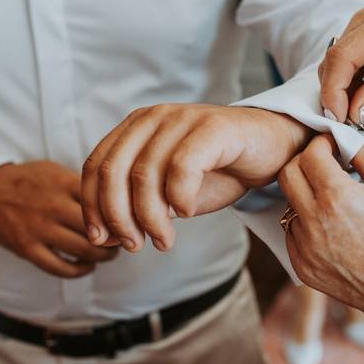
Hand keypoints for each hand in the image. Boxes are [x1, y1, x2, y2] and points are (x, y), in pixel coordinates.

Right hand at [0, 161, 118, 276]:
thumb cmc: (31, 181)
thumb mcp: (57, 171)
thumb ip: (84, 185)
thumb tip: (121, 200)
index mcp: (64, 183)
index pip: (104, 200)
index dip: (124, 213)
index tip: (133, 219)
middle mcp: (53, 206)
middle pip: (99, 227)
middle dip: (118, 238)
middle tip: (126, 240)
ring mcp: (40, 229)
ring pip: (84, 250)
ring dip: (103, 256)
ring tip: (110, 254)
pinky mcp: (27, 248)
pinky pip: (60, 267)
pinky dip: (79, 270)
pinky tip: (87, 266)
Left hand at [81, 104, 310, 251]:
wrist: (271, 148)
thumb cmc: (219, 170)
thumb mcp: (170, 194)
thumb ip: (138, 208)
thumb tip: (103, 238)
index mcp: (135, 128)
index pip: (95, 166)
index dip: (92, 206)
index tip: (102, 240)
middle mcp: (153, 118)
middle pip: (112, 172)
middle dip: (117, 217)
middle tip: (134, 245)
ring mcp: (182, 119)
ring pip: (144, 175)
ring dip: (150, 218)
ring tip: (164, 241)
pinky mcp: (212, 127)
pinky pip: (181, 168)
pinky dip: (180, 198)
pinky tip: (188, 212)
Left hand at [278, 135, 363, 326]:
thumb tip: (344, 139)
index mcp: (338, 198)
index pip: (310, 154)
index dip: (322, 144)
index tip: (334, 147)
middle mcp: (314, 222)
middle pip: (288, 174)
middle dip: (305, 162)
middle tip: (327, 165)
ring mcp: (304, 247)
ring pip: (289, 203)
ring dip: (306, 194)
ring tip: (336, 201)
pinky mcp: (302, 265)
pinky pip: (293, 231)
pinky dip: (307, 222)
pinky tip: (334, 227)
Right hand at [320, 6, 363, 124]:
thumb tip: (353, 114)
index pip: (342, 57)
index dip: (333, 90)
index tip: (338, 119)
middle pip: (333, 62)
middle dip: (338, 97)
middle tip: (358, 124)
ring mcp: (359, 27)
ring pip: (335, 66)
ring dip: (345, 95)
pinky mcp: (358, 38)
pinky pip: (343, 65)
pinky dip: (351, 87)